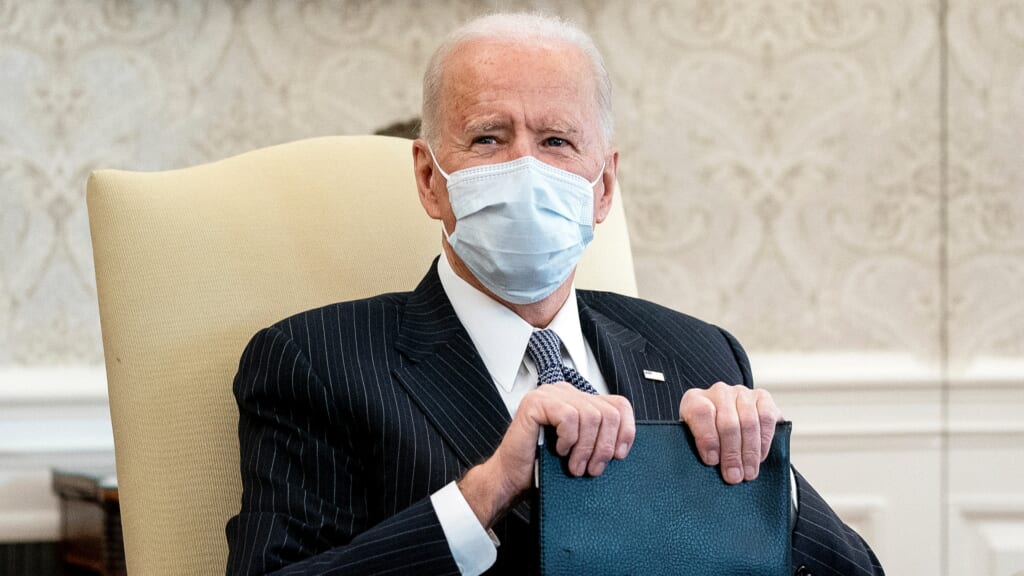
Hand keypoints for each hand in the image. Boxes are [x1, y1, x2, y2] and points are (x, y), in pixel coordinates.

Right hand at [459, 383, 634, 527]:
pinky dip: (568, 439)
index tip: (619, 455)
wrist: (513, 478)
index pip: (619, 404)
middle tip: (593, 469)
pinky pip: (569, 417)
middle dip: (604, 447)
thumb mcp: (583, 450)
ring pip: (591, 416)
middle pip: (608, 412)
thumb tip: (625, 444)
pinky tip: (559, 450)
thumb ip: (600, 438)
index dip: (626, 431)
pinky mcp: (536, 402)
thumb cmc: (544, 466)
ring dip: (585, 448)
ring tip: (575, 466)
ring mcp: (551, 394)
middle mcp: (567, 392)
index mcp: (580, 400)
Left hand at [679, 382, 782, 484]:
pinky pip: (766, 418)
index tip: (711, 461)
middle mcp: (718, 391)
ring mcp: (741, 392)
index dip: (707, 438)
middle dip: (732, 454)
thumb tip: (710, 467)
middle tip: (733, 476)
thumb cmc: (706, 436)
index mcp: (694, 399)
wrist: (724, 420)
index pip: (700, 413)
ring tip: (748, 473)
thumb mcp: (693, 440)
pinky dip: (764, 441)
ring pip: (749, 422)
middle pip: (728, 422)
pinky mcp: (762, 397)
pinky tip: (760, 457)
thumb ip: (696, 448)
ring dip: (749, 452)